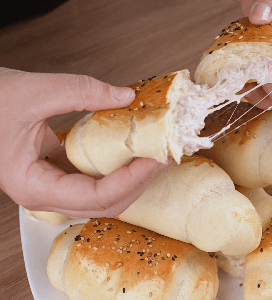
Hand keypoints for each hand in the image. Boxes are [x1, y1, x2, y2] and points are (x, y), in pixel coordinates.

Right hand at [0, 68, 168, 217]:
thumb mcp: (32, 91)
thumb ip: (82, 92)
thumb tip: (126, 96)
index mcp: (33, 185)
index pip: (96, 197)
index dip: (131, 180)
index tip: (155, 159)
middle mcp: (44, 193)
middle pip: (104, 204)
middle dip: (138, 182)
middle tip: (162, 157)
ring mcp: (52, 185)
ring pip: (102, 196)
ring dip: (130, 178)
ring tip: (153, 155)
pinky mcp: (57, 172)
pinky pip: (94, 180)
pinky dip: (116, 168)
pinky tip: (131, 151)